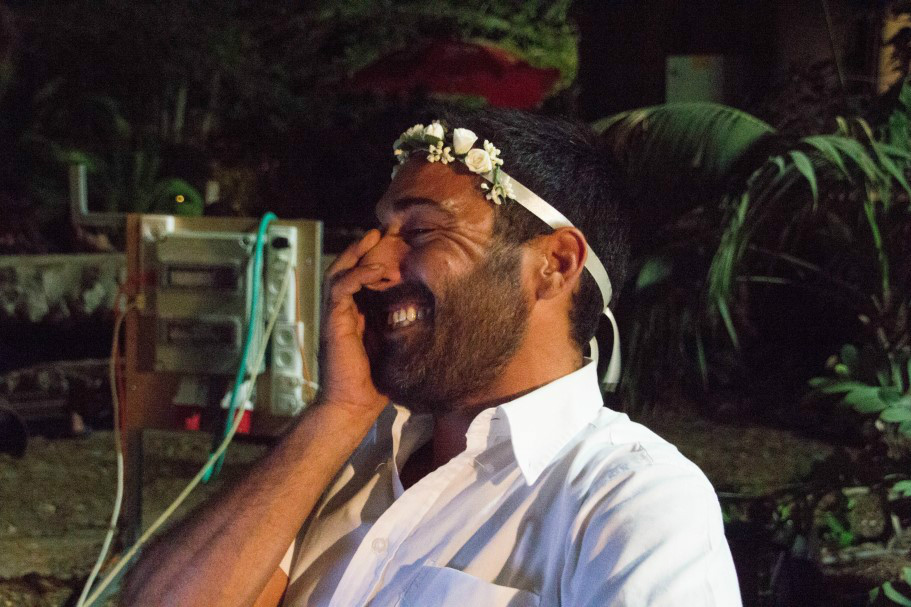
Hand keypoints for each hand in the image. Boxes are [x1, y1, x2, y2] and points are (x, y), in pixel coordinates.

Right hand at [318, 229, 387, 416]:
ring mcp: (336, 315)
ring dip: (358, 253)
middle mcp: (344, 310)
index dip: (375, 257)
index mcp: (357, 314)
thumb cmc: (376, 383)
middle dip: (365, 246)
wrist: (353, 406)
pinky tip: (375, 269)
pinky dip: (357, 275)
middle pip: (348, 267)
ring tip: (375, 238)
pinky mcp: (333, 321)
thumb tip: (434, 313)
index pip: (362, 276)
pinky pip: (341, 288)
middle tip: (385, 228)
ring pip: (340, 271)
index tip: (396, 240)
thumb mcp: (397, 346)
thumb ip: (404, 327)